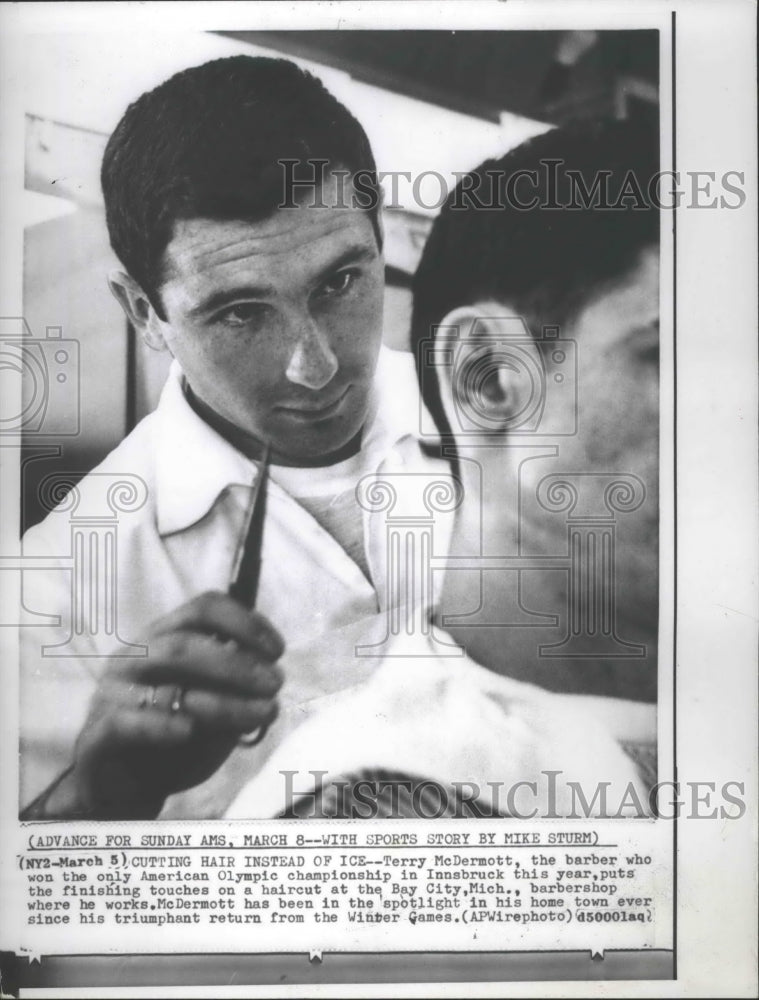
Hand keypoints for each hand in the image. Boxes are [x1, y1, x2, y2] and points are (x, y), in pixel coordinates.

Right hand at [46, 591, 283, 818]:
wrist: (125, 786)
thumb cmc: (175, 736)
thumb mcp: (215, 709)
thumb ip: (237, 690)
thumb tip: (269, 678)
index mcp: (162, 638)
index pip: (203, 608)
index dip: (245, 622)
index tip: (277, 650)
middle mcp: (135, 657)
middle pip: (185, 643)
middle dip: (238, 663)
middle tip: (275, 684)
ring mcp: (111, 693)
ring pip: (165, 684)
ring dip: (221, 700)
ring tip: (258, 713)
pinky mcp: (97, 734)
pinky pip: (127, 722)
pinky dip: (161, 724)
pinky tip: (188, 730)